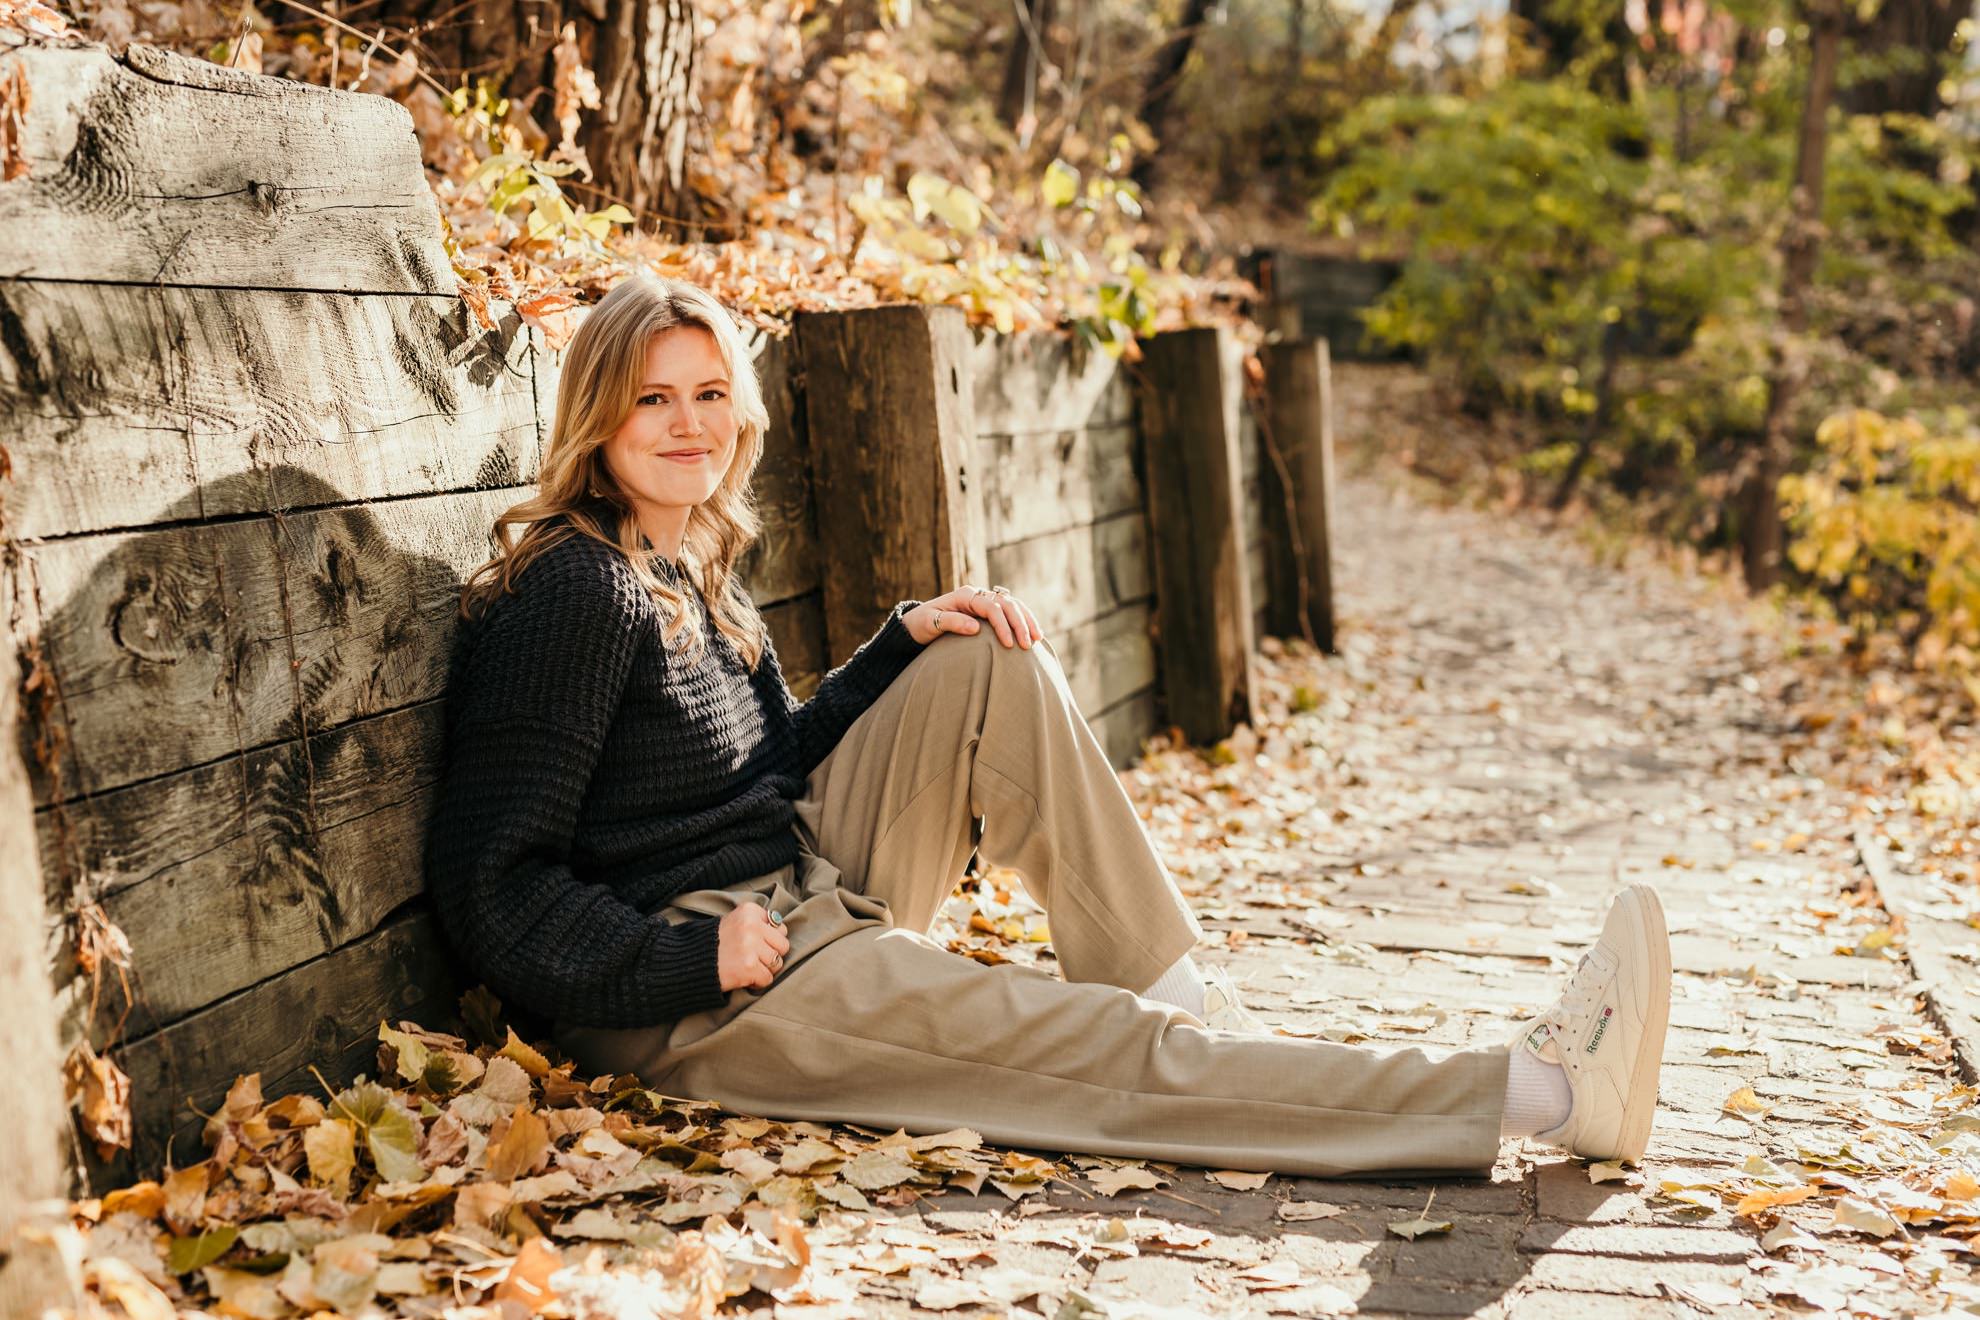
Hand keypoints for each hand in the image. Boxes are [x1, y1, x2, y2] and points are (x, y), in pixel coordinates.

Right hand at [718, 902, 790, 990]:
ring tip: (748, 967)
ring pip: (777, 963)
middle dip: (771, 954)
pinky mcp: (749, 967)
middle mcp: (751, 926)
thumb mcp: (734, 921)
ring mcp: (750, 947)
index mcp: (749, 911)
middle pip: (783, 945)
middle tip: (753, 958)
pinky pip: (768, 978)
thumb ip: (757, 922)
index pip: (779, 926)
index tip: (754, 944)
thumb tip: (783, 930)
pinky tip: (744, 977)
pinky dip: (758, 982)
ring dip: (765, 969)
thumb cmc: (714, 943)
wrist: (689, 962)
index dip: (768, 939)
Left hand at [907, 585, 1044, 647]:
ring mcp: (985, 600)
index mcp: (965, 595)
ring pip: (1014, 605)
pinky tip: (1033, 633)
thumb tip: (976, 628)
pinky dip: (1024, 620)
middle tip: (1028, 645)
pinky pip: (1011, 611)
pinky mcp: (988, 609)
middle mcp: (978, 594)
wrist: (918, 622)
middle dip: (1020, 624)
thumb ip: (952, 623)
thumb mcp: (931, 623)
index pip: (992, 607)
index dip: (1002, 625)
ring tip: (1038, 639)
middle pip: (1007, 604)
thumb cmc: (922, 624)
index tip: (1008, 645)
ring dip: (1027, 620)